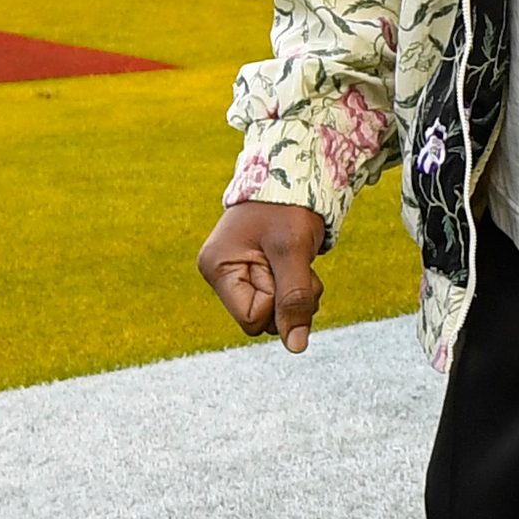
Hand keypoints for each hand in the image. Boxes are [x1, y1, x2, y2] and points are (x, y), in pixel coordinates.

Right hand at [198, 200, 328, 351]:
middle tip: (300, 265)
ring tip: (301, 260)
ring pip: (275, 312)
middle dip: (291, 300)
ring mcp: (238, 273)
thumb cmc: (288, 206)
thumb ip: (294, 298)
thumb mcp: (293, 250)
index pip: (252, 318)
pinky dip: (297, 285)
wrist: (296, 171)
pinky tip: (299, 262)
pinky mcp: (256, 270)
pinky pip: (279, 297)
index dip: (278, 302)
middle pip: (264, 320)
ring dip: (298, 293)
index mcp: (217, 268)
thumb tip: (295, 346)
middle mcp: (222, 274)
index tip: (284, 269)